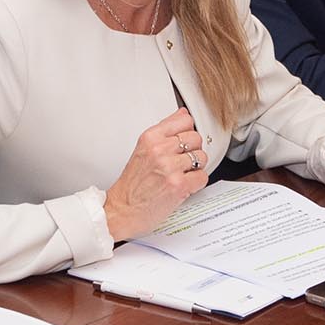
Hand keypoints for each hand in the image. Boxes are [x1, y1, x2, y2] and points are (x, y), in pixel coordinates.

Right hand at [104, 108, 209, 241]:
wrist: (122, 211)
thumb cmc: (131, 185)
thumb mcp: (142, 150)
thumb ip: (164, 131)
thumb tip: (182, 114)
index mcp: (150, 138)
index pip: (184, 120)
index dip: (188, 132)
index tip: (183, 142)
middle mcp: (160, 150)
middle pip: (196, 138)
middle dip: (193, 151)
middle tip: (181, 163)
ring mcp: (170, 167)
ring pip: (201, 157)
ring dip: (195, 168)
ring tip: (181, 175)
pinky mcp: (179, 185)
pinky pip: (202, 177)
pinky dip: (196, 183)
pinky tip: (184, 186)